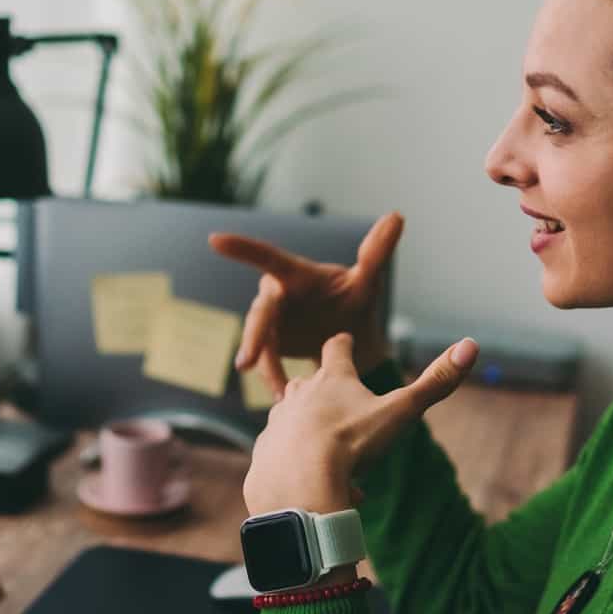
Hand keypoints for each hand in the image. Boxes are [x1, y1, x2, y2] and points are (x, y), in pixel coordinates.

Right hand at [210, 211, 402, 399]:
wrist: (351, 340)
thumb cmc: (353, 300)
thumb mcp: (366, 281)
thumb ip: (376, 253)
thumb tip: (397, 216)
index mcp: (295, 274)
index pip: (268, 258)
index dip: (242, 248)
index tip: (215, 240)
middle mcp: (276, 294)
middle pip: (261, 313)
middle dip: (253, 336)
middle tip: (247, 361)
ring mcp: (270, 321)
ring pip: (259, 342)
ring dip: (266, 366)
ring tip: (282, 391)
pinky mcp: (269, 345)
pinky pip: (265, 362)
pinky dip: (274, 379)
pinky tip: (285, 397)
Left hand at [243, 334, 477, 515]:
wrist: (299, 484)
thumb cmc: (351, 443)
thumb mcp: (400, 412)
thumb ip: (435, 382)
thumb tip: (471, 345)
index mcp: (331, 379)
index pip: (336, 348)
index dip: (343, 344)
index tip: (345, 341)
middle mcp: (298, 394)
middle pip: (308, 383)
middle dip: (323, 393)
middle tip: (343, 412)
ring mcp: (277, 423)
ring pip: (294, 422)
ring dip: (311, 435)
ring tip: (333, 459)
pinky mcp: (263, 453)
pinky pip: (283, 457)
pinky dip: (299, 467)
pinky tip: (316, 485)